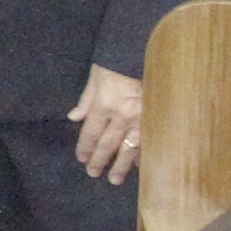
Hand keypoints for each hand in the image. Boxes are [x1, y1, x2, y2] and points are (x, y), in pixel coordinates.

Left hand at [70, 63, 145, 185]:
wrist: (147, 50)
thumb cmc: (117, 61)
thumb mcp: (96, 75)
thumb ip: (86, 99)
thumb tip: (74, 118)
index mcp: (105, 104)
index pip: (92, 132)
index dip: (85, 147)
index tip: (81, 158)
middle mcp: (122, 115)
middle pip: (108, 144)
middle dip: (100, 160)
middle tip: (93, 173)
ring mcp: (141, 118)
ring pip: (129, 148)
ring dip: (121, 166)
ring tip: (115, 180)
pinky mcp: (156, 118)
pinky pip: (147, 141)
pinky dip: (141, 155)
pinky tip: (137, 166)